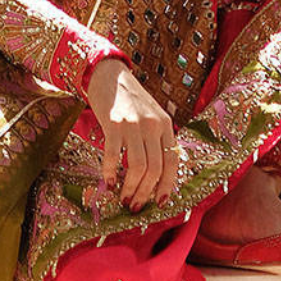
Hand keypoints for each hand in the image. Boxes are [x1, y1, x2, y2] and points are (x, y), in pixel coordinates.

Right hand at [85, 57, 179, 209]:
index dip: (167, 185)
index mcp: (166, 124)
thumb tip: (155, 175)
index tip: (159, 202)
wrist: (108, 75)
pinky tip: (109, 182)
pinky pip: (113, 155)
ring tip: (123, 199)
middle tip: (135, 206)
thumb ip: (156, 139)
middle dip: (146, 193)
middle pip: (155, 168)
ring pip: (137, 166)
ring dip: (131, 188)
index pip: (172, 161)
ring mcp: (133, 124)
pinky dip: (111, 173)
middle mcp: (152, 125)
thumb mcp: (151, 116)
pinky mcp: (113, 124)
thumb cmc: (130, 100)